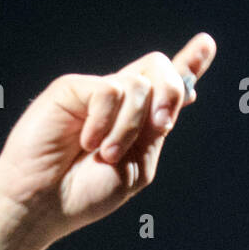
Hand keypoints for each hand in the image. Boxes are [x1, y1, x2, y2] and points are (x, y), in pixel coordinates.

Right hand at [0, 34, 215, 240]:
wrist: (43, 203)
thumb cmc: (84, 194)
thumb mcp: (136, 168)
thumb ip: (156, 132)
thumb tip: (182, 93)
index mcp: (136, 124)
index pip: (164, 88)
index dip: (187, 65)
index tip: (206, 45)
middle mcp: (117, 103)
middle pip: (158, 69)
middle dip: (171, 94)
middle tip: (160, 126)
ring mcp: (95, 94)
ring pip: (139, 85)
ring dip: (130, 126)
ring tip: (104, 154)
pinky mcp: (73, 88)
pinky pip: (110, 91)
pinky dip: (105, 122)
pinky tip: (87, 142)